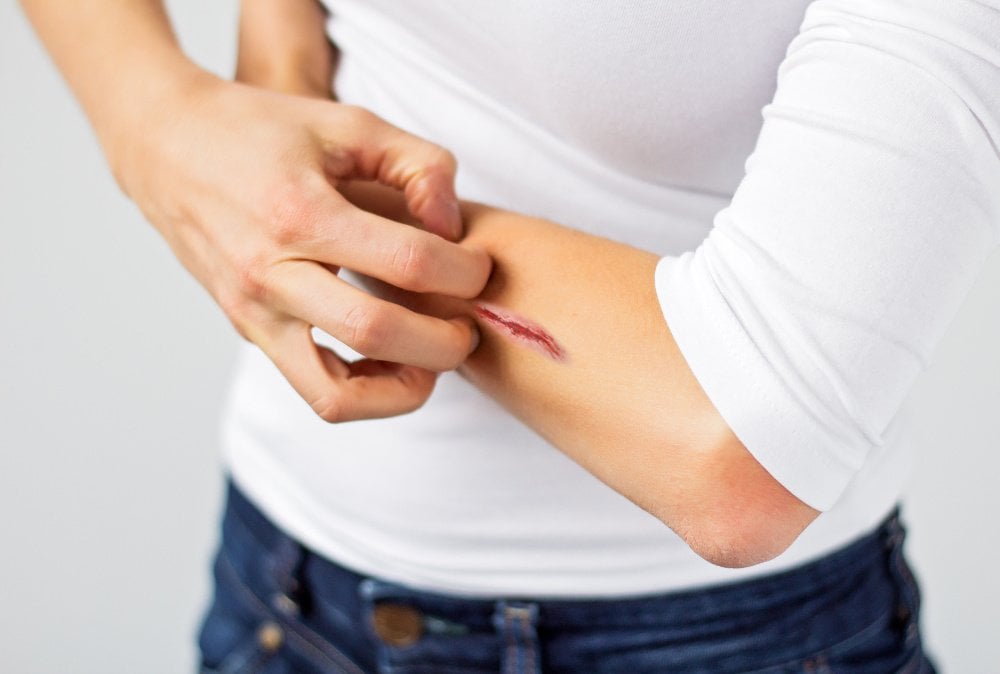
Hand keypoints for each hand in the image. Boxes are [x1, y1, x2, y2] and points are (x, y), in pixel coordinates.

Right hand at [113, 73, 490, 420]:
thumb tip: (453, 228)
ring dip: (402, 388)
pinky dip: (364, 394)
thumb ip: (419, 163)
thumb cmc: (263, 131)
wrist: (167, 147)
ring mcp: (255, 313)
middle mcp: (271, 273)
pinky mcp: (251, 332)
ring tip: (431, 360)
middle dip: (445, 341)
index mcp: (300, 212)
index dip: (464, 271)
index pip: (408, 262)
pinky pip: (314, 391)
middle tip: (467, 323)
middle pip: (377, 334)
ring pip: (337, 394)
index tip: (478, 266)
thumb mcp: (348, 122)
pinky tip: (392, 363)